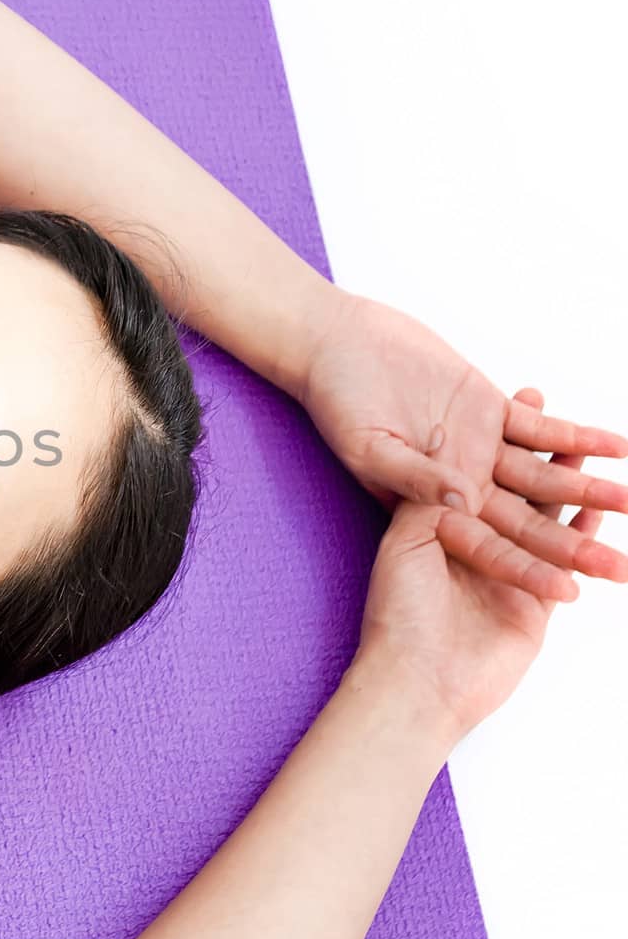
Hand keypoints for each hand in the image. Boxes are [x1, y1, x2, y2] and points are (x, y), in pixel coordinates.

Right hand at [299, 291, 627, 601]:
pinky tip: (617, 448)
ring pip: (543, 478)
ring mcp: (479, 448)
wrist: (341, 346)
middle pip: (526, 523)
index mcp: (429, 507)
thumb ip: (415, 479)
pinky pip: (542, 430)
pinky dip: (577, 437)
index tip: (570, 592)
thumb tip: (462, 503)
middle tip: (620, 571)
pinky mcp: (490, 411)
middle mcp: (461, 484)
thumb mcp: (370, 448)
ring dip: (587, 490)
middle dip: (574, 548)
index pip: (487, 548)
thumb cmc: (339, 402)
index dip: (527, 570)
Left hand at [354, 398, 608, 740]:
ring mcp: (504, 572)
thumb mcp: (405, 546)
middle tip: (545, 397)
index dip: (481, 430)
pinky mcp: (534, 603)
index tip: (501, 393)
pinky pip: (564, 561)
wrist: (422, 683)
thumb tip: (453, 459)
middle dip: (528, 444)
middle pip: (506, 484)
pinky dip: (581, 535)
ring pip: (542, 518)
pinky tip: (600, 510)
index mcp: (433, 525)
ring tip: (593, 448)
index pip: (464, 466)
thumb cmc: (399, 616)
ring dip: (566, 484)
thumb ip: (431, 501)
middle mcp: (470, 545)